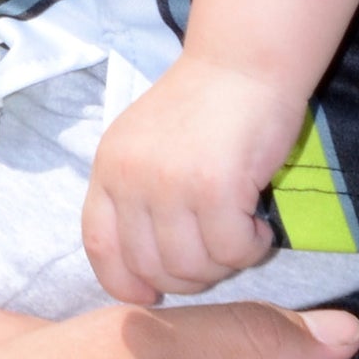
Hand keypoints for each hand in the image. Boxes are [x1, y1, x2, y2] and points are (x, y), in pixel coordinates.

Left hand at [86, 57, 306, 307]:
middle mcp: (130, 178)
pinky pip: (232, 251)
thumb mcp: (145, 146)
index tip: (151, 295)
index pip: (99, 246)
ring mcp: (169, 184)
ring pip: (192, 267)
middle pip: (151, 268)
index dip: (124, 282)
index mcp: (107, 167)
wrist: (243, 63)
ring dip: (224, 262)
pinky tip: (258, 223)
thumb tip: (143, 277)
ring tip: (240, 233)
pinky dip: (251, 248)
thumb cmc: (203, 107)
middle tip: (219, 251)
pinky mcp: (214, 188)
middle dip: (190, 276)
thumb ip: (137, 200)